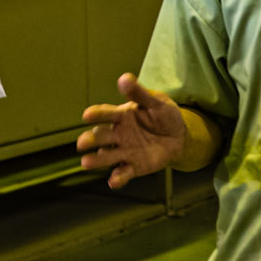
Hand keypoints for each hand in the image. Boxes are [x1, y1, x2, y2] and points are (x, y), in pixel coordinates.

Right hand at [78, 74, 187, 188]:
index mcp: (121, 116)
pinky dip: (118, 178)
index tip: (87, 115)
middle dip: (91, 139)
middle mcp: (118, 134)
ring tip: (86, 162)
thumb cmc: (165, 116)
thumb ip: (139, 93)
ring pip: (107, 156)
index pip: (106, 114)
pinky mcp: (133, 167)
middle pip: (101, 136)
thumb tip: (124, 79)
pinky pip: (123, 173)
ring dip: (96, 160)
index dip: (96, 114)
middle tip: (82, 143)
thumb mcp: (156, 102)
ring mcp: (124, 151)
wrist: (179, 138)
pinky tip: (114, 181)